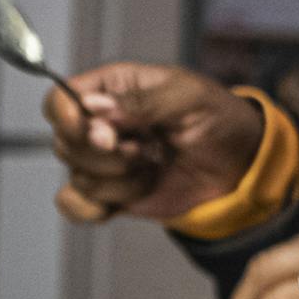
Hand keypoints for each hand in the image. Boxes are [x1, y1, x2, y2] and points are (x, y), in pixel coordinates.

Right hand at [46, 63, 264, 222]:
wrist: (239, 166)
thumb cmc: (217, 119)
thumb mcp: (187, 98)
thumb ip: (140, 103)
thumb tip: (93, 108)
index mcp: (112, 88)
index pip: (59, 100)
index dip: (69, 118)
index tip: (100, 132)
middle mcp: (100, 124)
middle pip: (63, 143)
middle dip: (105, 155)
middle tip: (145, 149)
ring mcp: (105, 161)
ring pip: (76, 177)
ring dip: (117, 181)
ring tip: (152, 167)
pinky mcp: (111, 194)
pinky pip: (75, 206)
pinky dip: (92, 209)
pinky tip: (123, 201)